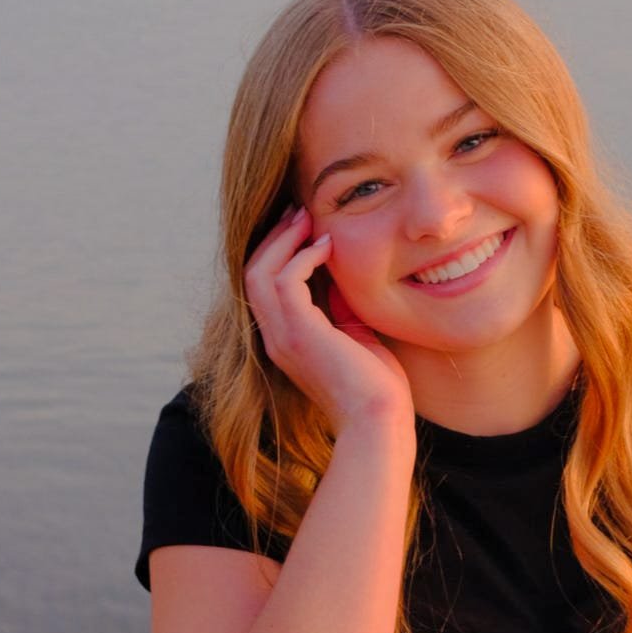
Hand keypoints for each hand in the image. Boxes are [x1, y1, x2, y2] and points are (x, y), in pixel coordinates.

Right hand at [243, 206, 413, 434]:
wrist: (379, 421)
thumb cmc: (376, 387)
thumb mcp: (355, 334)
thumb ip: (340, 306)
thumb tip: (341, 272)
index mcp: (286, 340)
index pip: (263, 286)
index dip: (277, 252)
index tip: (302, 227)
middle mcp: (276, 338)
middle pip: (252, 272)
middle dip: (274, 238)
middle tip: (299, 211)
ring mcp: (283, 337)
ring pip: (260, 272)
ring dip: (284, 241)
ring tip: (307, 219)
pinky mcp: (299, 334)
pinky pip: (284, 281)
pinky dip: (302, 257)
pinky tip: (327, 246)